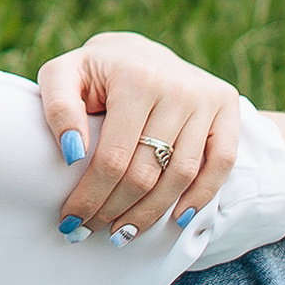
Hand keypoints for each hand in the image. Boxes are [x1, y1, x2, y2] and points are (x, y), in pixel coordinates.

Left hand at [37, 31, 241, 243]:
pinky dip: (201, 196)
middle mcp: (176, 87)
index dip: (91, 196)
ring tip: (123, 234)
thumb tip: (72, 154)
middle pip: (147, 172)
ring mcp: (205, 98)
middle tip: (90, 232)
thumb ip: (58, 108)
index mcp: (134, 78)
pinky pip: (221, 163)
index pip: (113, 157)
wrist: (137, 50)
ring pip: (181, 175)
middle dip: (114, 210)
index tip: (70, 222)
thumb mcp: (62, 75)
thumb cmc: (93, 72)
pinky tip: (176, 219)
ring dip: (151, 214)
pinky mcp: (225, 106)